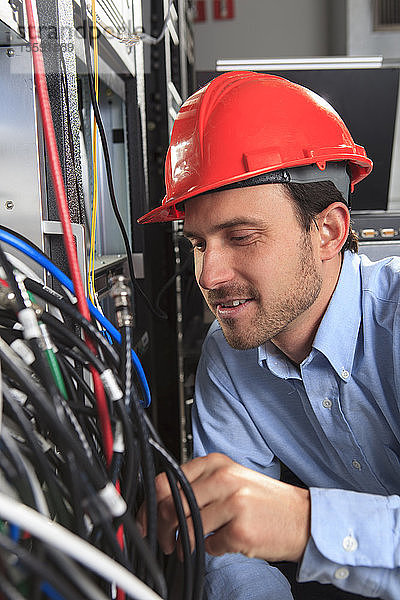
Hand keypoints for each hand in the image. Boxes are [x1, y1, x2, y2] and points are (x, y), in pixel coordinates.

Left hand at [138, 452, 309, 561]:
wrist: (302, 518)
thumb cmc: (263, 501)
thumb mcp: (230, 480)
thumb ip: (199, 484)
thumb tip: (162, 501)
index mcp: (216, 463)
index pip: (167, 480)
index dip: (151, 505)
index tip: (147, 521)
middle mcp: (223, 478)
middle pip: (171, 505)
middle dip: (161, 528)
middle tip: (165, 541)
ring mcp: (232, 503)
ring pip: (187, 529)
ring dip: (184, 545)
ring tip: (191, 548)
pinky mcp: (240, 529)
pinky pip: (209, 546)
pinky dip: (212, 550)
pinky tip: (224, 543)